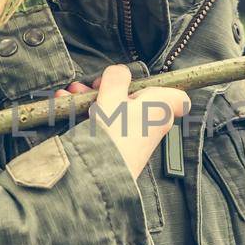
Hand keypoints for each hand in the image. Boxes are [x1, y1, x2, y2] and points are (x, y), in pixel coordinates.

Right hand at [64, 64, 189, 179]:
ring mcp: (136, 139)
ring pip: (116, 111)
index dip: (163, 87)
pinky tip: (66, 106)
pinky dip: (88, 116)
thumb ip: (117, 77)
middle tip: (92, 86)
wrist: (102, 173)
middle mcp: (152, 124)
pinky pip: (106, 126)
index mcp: (160, 108)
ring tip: (70, 94)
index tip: (141, 83)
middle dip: (109, 89)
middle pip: (136, 99)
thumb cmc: (114, 133)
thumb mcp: (112, 95)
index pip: (179, 98)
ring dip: (92, 100)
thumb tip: (120, 71)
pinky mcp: (120, 150)